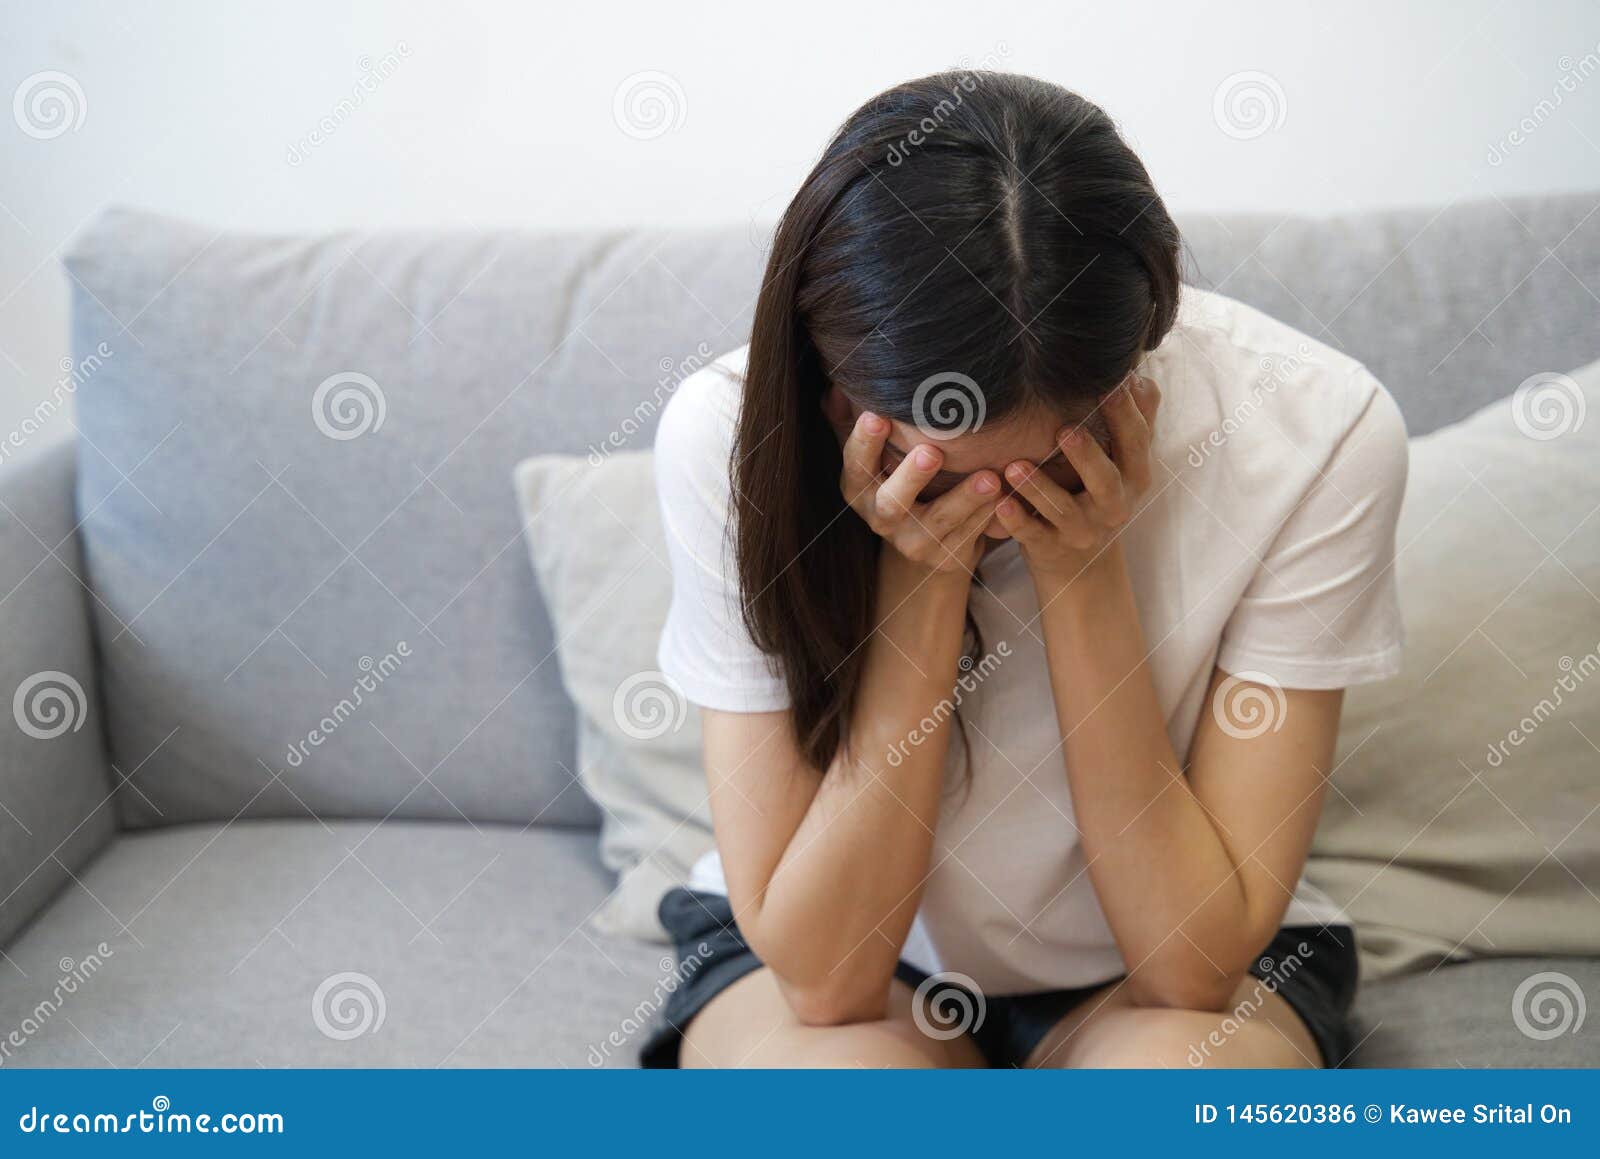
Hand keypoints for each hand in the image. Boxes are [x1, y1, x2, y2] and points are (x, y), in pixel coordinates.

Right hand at [837, 409, 1000, 574]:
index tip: (876, 416)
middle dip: (911, 477)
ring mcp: (912, 543)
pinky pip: (967, 537)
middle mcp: (880, 519)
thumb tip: (836, 388)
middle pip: (891, 501)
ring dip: (965, 499)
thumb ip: (853, 420)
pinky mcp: (942, 559)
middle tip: (932, 452)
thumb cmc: (901, 478)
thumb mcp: (876, 453)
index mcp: (859, 489)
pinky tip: (1006, 496)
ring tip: (990, 478)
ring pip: (939, 522)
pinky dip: (986, 516)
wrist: (927, 539)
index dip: (864, 442)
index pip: (855, 464)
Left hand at [994, 373, 1160, 586]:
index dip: (1125, 413)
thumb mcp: (1122, 463)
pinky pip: (1033, 535)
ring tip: (1013, 466)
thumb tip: (1136, 376)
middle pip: (1105, 480)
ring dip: (1038, 488)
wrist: (1083, 566)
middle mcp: (1114, 505)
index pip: (1135, 441)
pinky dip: (1016, 521)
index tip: (1110, 382)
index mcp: (1134, 476)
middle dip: (1086, 456)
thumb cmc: (1097, 495)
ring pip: (1062, 510)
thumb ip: (1131, 421)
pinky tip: (999, 502)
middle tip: (1064, 429)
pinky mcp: (1052, 549)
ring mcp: (1082, 530)